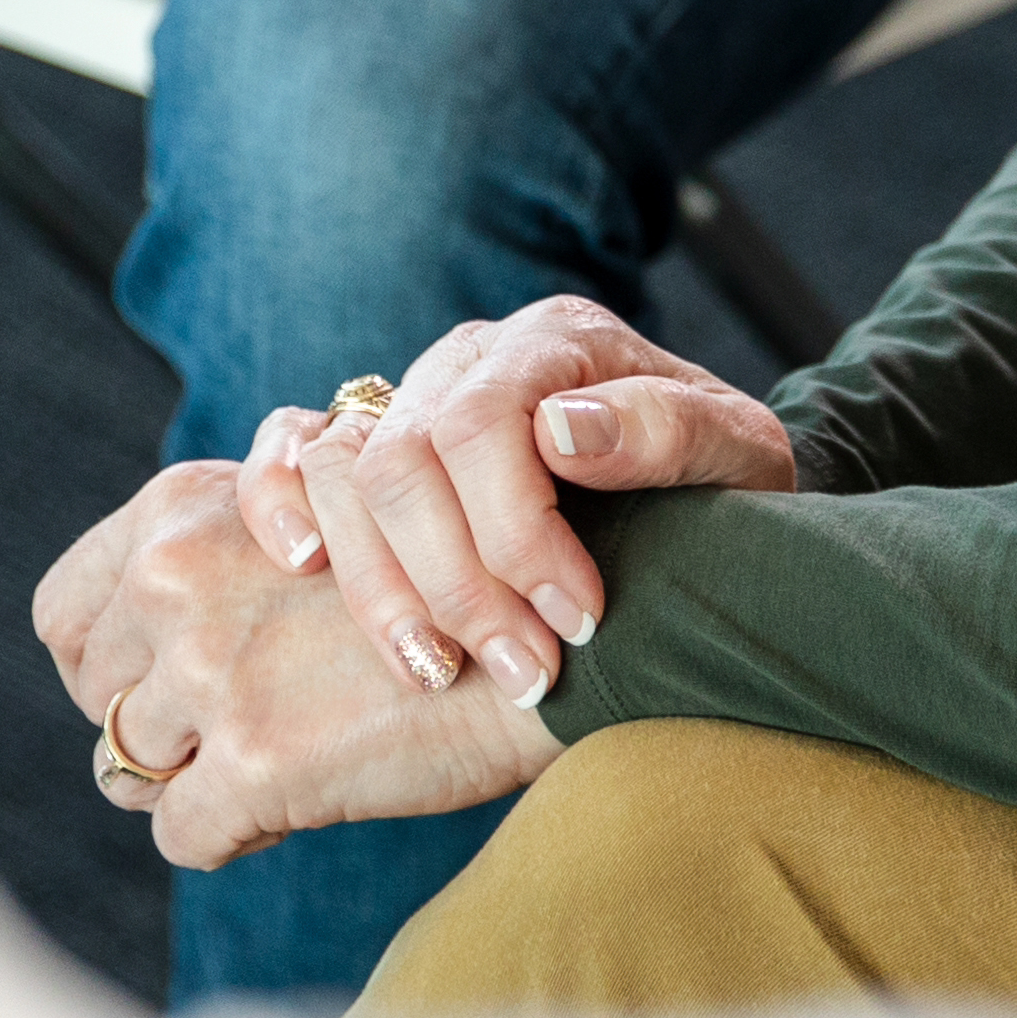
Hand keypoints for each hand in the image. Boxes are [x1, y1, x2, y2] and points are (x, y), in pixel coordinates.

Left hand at [37, 457, 563, 870]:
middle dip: (146, 726)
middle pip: (88, 696)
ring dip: (193, 779)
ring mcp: (211, 673)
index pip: (62, 611)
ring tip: (283, 759)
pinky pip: (184, 838)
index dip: (100, 661)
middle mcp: (177, 580)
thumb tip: (143, 649)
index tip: (157, 685)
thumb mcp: (313, 518)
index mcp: (183, 511)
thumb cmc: (451, 572)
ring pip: (125, 771)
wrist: (562, 619)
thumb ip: (222, 557)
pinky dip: (234, 834)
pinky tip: (308, 798)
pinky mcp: (257, 762)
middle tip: (228, 735)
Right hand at [231, 298, 805, 702]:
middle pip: (405, 461)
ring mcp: (410, 395)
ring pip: (341, 472)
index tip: (576, 622)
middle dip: (458, 587)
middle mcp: (470, 359)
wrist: (704, 483)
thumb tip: (564, 429)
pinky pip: (288, 447)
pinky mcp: (370, 440)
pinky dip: (278, 503)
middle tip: (525, 676)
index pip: (486, 425)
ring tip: (441, 673)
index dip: (516, 534)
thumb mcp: (738, 452)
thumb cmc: (722, 474)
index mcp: (556, 342)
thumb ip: (667, 430)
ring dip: (381, 588)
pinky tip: (308, 569)